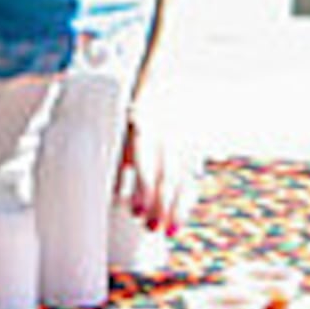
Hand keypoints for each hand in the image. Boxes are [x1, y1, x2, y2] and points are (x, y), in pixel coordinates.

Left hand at [119, 65, 208, 242]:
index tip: (134, 211)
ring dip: (178, 206)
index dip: (142, 189)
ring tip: (170, 230)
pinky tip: (183, 210)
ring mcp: (187, 138)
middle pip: (168, 174)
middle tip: (151, 228)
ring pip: (185, 176)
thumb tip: (112, 191)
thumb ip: (119, 155)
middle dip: (160, 205)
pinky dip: (189, 193)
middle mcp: (170, 131)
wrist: (167, 78)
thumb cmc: (134, 111)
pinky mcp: (197, 143)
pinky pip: (195, 172)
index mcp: (145, 124)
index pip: (146, 161)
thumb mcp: (122, 126)